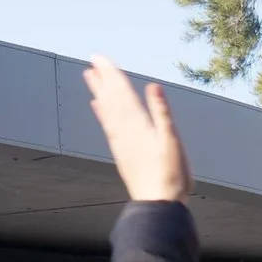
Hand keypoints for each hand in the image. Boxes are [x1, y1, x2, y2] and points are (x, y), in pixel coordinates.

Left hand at [82, 56, 191, 202]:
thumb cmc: (170, 175)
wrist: (157, 204)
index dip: (111, 74)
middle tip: (92, 60)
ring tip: (90, 76)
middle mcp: (125, 131)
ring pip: (107, 110)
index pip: (122, 92)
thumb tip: (153, 86)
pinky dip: (102, 112)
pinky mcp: (120, 152)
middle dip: (103, 78)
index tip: (100, 58)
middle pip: (111, 98)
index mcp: (138, 125)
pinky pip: (108, 126)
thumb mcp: (172, 141)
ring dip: (99, 91)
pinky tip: (98, 106)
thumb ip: (162, 112)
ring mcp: (121, 142)